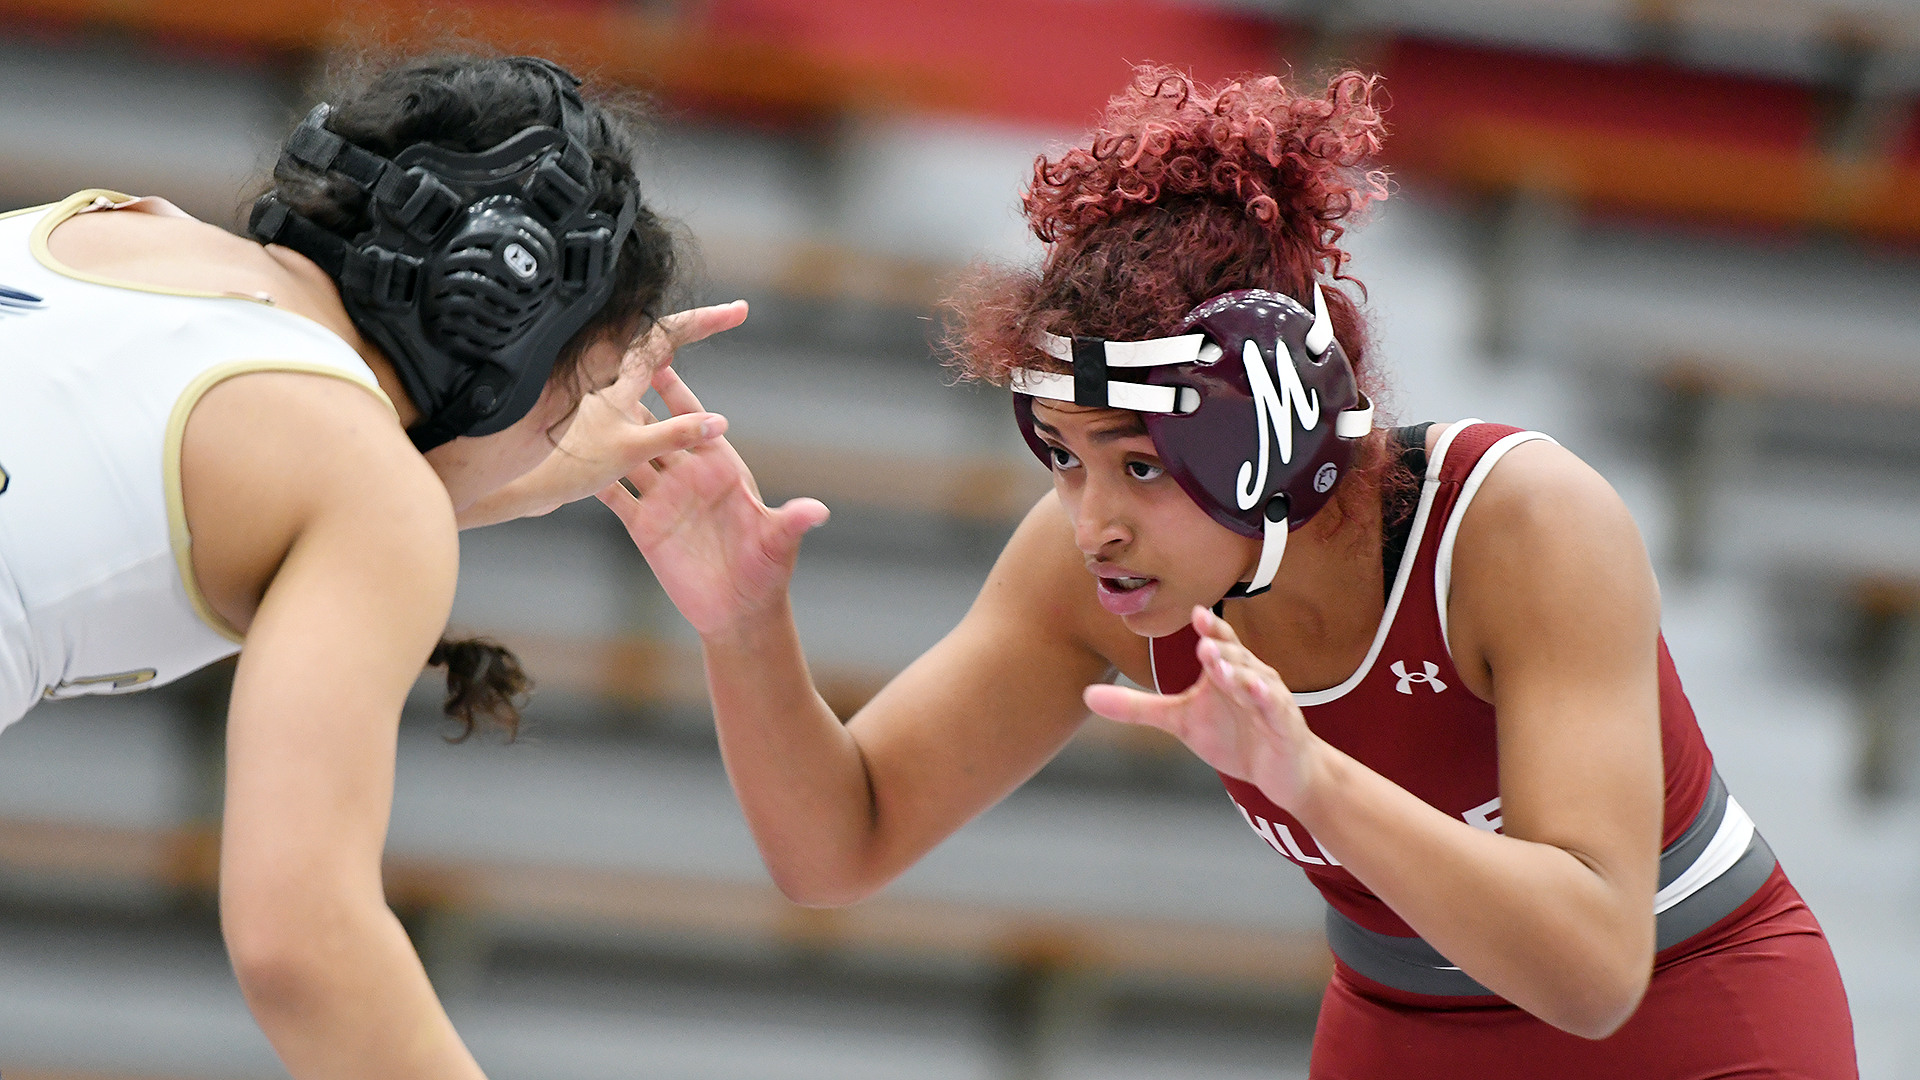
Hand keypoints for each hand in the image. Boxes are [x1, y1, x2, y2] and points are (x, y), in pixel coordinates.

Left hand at [457, 302, 748, 527]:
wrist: (505, 482)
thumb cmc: (559, 465)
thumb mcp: (627, 451)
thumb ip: (675, 435)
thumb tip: (719, 422)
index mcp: (617, 375)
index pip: (670, 336)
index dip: (706, 321)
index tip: (739, 311)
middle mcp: (604, 375)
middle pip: (654, 339)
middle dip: (691, 326)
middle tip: (725, 316)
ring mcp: (592, 392)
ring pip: (636, 361)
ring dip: (665, 351)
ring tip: (689, 342)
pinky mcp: (582, 412)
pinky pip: (625, 389)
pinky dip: (646, 382)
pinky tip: (649, 388)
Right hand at [595, 363, 828, 638]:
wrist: (739, 612)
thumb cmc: (767, 573)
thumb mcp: (779, 544)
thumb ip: (792, 522)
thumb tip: (818, 511)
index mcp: (721, 468)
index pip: (696, 421)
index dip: (677, 391)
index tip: (657, 359)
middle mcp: (689, 477)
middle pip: (656, 429)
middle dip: (633, 401)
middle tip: (604, 371)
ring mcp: (664, 499)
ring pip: (630, 455)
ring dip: (608, 433)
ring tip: (580, 406)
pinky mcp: (644, 525)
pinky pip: (615, 495)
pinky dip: (595, 477)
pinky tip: (570, 460)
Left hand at [1083, 607, 1321, 810]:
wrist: (1282, 773)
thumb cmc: (1234, 738)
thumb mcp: (1180, 722)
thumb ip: (1137, 707)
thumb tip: (1086, 695)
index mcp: (1226, 669)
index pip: (1217, 641)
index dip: (1208, 626)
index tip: (1195, 611)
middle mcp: (1250, 675)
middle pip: (1235, 654)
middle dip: (1219, 645)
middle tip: (1203, 634)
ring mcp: (1270, 698)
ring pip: (1254, 678)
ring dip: (1236, 670)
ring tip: (1216, 661)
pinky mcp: (1284, 723)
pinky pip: (1274, 706)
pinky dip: (1266, 698)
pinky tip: (1256, 690)